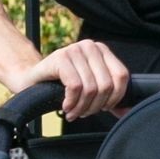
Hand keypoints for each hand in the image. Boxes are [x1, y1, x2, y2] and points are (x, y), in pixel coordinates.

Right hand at [10, 39, 129, 120]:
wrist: (32, 81)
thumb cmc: (62, 85)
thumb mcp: (90, 88)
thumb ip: (109, 97)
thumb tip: (127, 112)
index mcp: (101, 50)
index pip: (121, 76)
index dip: (114, 98)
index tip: (102, 107)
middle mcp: (90, 46)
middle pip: (106, 85)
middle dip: (95, 106)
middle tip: (83, 113)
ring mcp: (74, 49)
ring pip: (91, 88)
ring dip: (82, 107)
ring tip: (74, 112)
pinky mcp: (60, 58)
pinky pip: (75, 87)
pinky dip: (71, 102)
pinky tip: (66, 106)